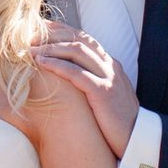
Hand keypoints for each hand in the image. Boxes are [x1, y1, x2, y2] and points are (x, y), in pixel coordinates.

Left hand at [34, 23, 138, 160]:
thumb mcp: (105, 96)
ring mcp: (108, 77)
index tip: (40, 28)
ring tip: (30, 50)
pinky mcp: (103, 92)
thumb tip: (68, 79)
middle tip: (29, 36)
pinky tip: (41, 63)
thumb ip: (92, 82)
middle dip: (52, 35)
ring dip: (50, 48)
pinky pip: (77, 73)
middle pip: (79, 39)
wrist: (139, 139)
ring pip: (77, 51)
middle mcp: (110, 66)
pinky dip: (57, 66)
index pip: (84, 38)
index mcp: (110, 65)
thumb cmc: (117, 122)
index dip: (61, 30)